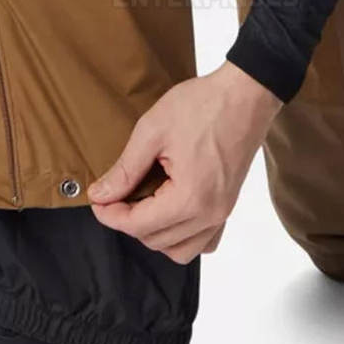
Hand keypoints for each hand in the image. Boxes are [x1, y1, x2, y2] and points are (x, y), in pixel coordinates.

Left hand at [89, 61, 282, 263]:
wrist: (245, 94)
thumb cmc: (202, 106)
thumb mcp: (152, 131)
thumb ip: (125, 169)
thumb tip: (100, 195)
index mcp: (189, 198)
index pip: (138, 225)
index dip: (110, 214)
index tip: (97, 198)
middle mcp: (209, 214)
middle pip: (156, 240)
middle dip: (128, 221)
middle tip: (115, 194)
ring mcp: (223, 212)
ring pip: (180, 250)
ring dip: (155, 233)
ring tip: (142, 203)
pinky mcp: (229, 204)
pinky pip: (204, 240)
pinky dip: (183, 235)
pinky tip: (170, 211)